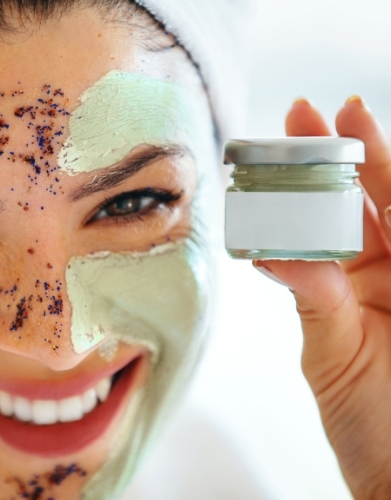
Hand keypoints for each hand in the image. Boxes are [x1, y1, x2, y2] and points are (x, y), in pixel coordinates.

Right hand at [256, 96, 390, 498]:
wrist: (390, 481)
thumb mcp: (353, 360)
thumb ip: (322, 303)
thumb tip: (282, 256)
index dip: (376, 153)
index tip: (348, 110)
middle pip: (366, 205)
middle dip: (334, 159)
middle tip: (302, 117)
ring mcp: (367, 295)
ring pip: (333, 232)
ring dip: (300, 198)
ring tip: (271, 160)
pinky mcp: (337, 315)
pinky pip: (306, 271)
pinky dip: (283, 248)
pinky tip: (263, 226)